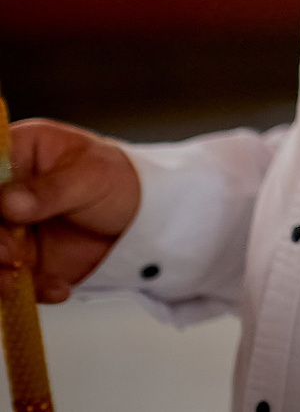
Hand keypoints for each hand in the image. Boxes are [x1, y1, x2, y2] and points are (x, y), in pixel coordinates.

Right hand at [1, 119, 140, 300]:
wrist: (140, 218)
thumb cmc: (116, 178)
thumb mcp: (91, 176)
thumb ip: (50, 190)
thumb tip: (6, 202)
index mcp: (15, 153)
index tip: (0, 214)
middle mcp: (2, 193)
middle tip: (11, 253)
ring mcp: (6, 228)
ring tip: (19, 283)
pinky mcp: (18, 261)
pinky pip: (10, 281)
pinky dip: (27, 291)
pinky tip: (59, 289)